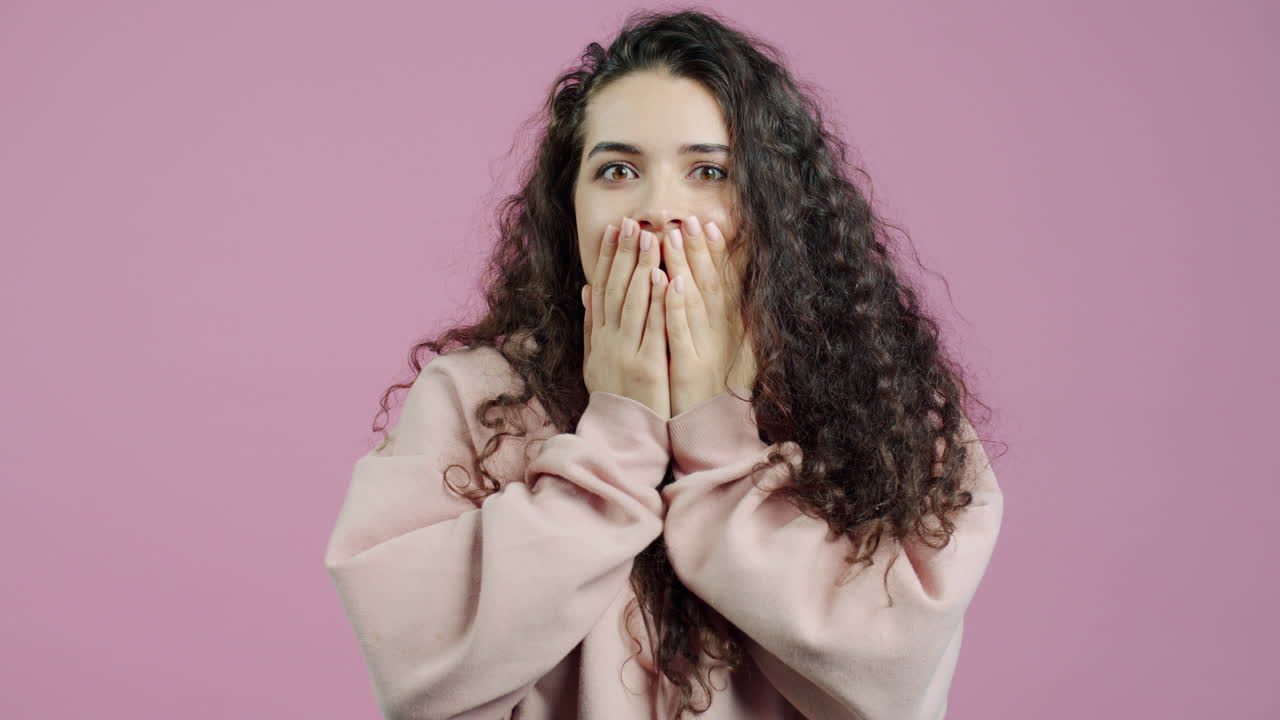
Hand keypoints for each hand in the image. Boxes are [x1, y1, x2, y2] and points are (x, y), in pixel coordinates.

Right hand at [582, 218, 671, 420]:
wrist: (620, 435)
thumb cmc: (614, 396)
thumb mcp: (595, 360)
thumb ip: (592, 325)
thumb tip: (587, 290)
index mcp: (599, 337)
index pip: (602, 288)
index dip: (607, 257)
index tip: (614, 229)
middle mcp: (610, 340)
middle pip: (617, 289)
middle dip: (625, 253)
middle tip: (632, 222)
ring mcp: (627, 352)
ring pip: (634, 302)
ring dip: (642, 267)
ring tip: (651, 238)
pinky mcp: (648, 366)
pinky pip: (654, 328)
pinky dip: (659, 302)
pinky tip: (664, 277)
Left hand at [661, 216, 757, 416]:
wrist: (718, 433)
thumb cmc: (725, 394)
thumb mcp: (738, 356)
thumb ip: (739, 325)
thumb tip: (743, 296)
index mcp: (730, 329)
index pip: (723, 284)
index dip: (715, 254)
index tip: (707, 226)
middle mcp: (721, 335)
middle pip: (709, 284)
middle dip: (698, 250)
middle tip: (689, 219)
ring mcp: (706, 349)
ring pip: (693, 300)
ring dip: (684, 266)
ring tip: (672, 236)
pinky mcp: (690, 367)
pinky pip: (680, 331)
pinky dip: (675, 305)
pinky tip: (667, 281)